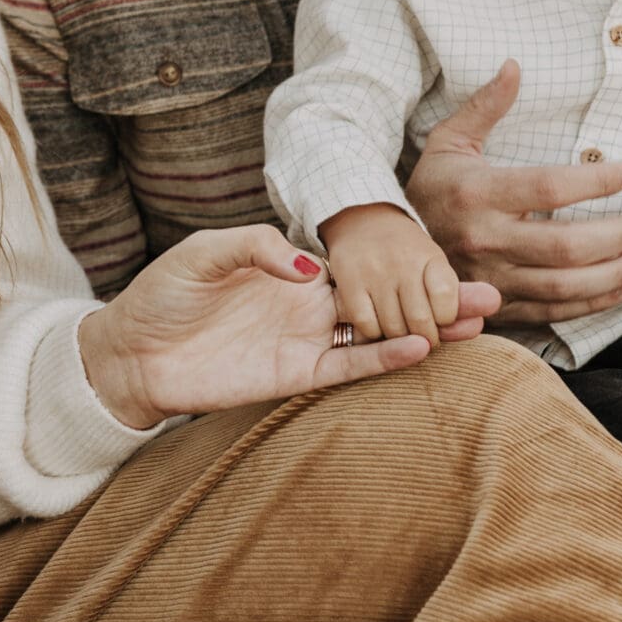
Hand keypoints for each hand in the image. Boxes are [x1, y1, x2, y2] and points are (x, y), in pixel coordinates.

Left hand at [77, 224, 498, 430]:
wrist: (129, 352)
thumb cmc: (162, 295)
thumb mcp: (204, 253)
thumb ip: (255, 246)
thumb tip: (309, 262)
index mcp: (292, 270)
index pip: (362, 264)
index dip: (405, 261)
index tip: (451, 255)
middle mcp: (308, 306)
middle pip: (387, 301)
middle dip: (437, 299)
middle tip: (492, 295)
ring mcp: (305, 342)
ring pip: (379, 337)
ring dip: (427, 333)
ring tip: (477, 325)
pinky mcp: (292, 376)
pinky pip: (347, 367)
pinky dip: (384, 360)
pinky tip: (420, 351)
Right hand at [321, 203, 459, 347]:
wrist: (360, 219)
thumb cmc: (406, 253)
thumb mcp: (435, 265)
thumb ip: (461, 293)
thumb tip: (495, 303)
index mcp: (430, 256)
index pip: (447, 298)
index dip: (446, 317)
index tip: (442, 317)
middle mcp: (401, 261)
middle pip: (420, 320)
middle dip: (426, 337)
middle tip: (424, 337)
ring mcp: (373, 271)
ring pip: (393, 327)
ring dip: (400, 339)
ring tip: (402, 331)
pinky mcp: (348, 281)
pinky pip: (367, 324)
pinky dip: (374, 333)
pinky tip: (378, 325)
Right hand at [405, 60, 621, 326]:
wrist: (389, 249)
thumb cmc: (431, 188)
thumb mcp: (449, 142)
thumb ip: (485, 107)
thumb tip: (515, 65)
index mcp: (478, 194)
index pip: (549, 188)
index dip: (596, 181)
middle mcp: (486, 239)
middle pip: (569, 244)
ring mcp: (493, 278)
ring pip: (569, 284)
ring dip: (621, 271)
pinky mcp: (500, 306)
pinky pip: (558, 311)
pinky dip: (599, 301)